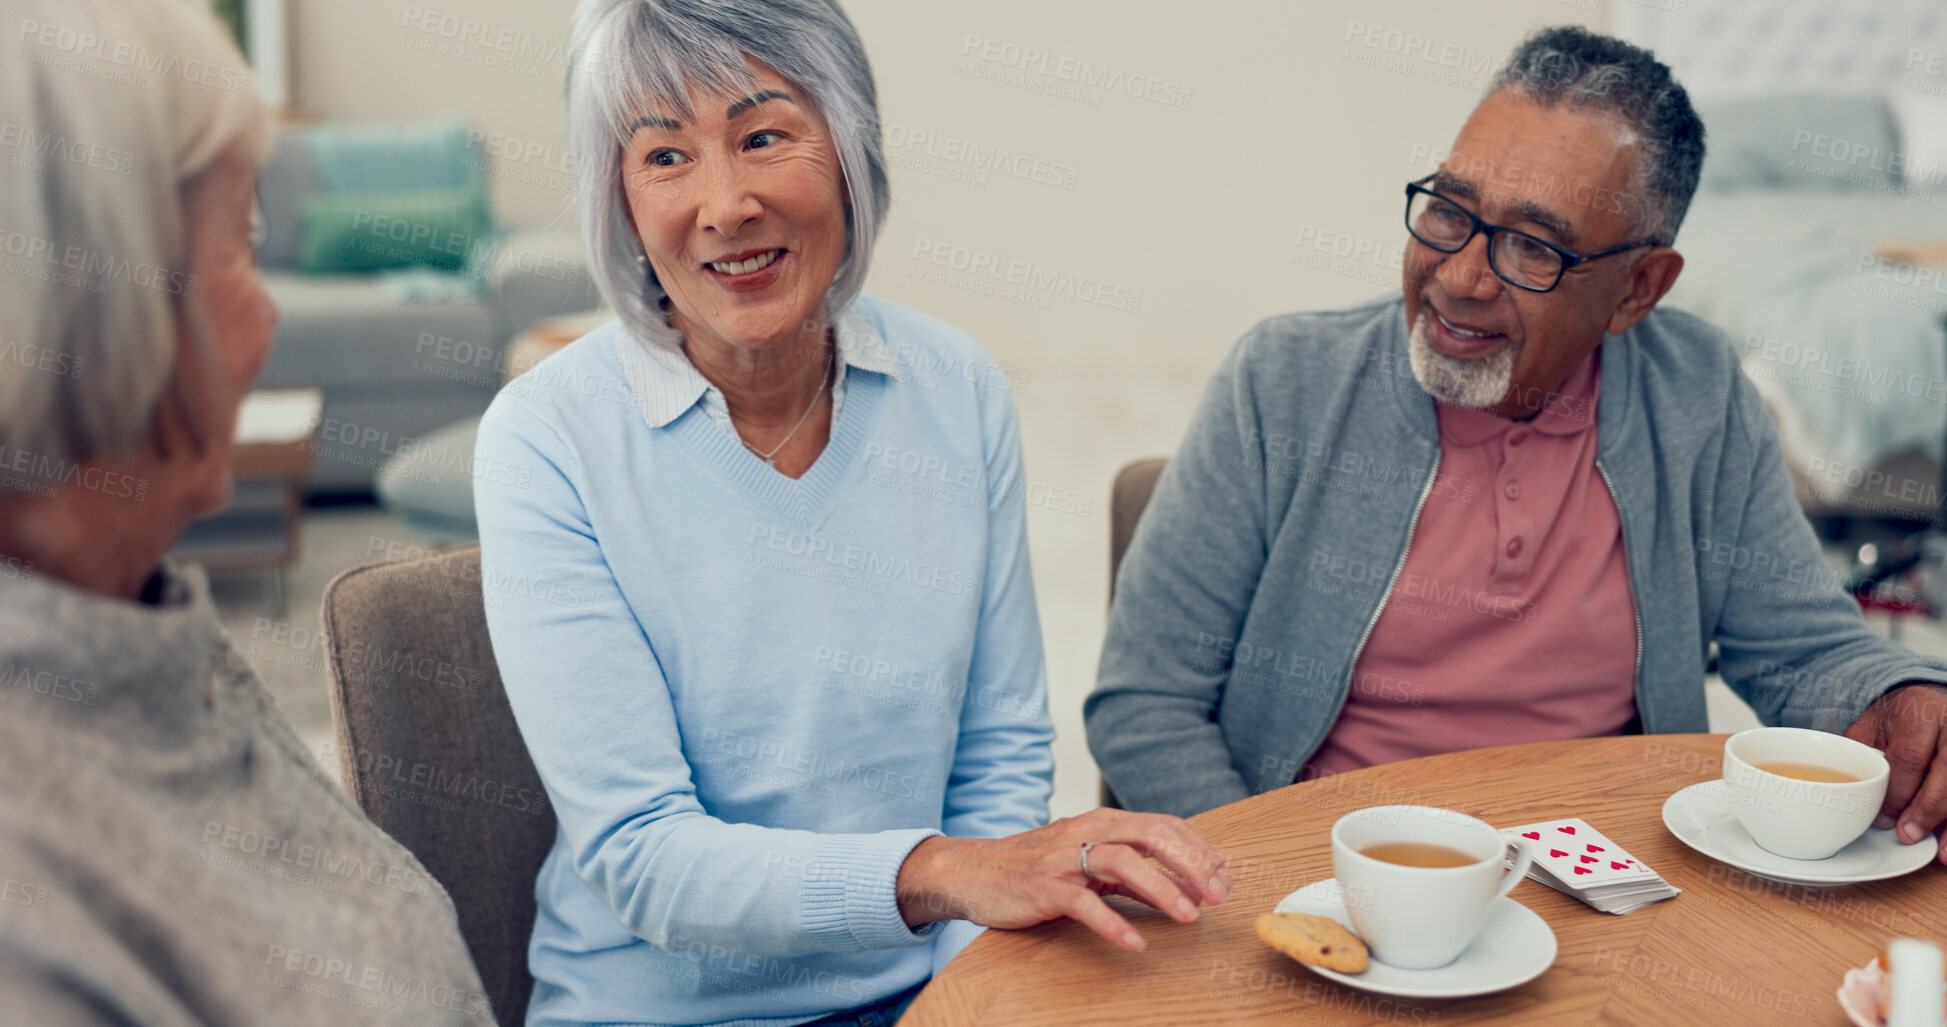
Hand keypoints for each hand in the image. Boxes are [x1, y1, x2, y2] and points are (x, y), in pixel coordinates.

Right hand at [895, 808, 1230, 952]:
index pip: (1164, 825)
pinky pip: (1083, 903)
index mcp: (1104, 822)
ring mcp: (1064, 858)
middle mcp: (1087, 831)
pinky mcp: (1044, 887)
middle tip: (1216, 895)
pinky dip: (1112, 923)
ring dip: (1161, 889)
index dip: (1199, 851)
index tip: (1222, 881)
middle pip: (1150, 835)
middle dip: (1190, 864)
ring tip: (1188, 916)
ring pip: (1122, 863)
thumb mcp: (1089, 861)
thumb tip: (1182, 887)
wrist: (974, 871)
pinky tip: (1134, 944)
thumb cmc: (1037, 867)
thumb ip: (1131, 870)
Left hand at [1844, 682, 1946, 860]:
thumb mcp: (1871, 724)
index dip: (1898, 793)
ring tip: (1940, 853)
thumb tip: (1856, 792)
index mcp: (1921, 712)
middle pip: (1946, 773)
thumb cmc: (1896, 718)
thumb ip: (1861, 752)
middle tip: (1907, 834)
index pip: (1910, 756)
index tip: (1884, 817)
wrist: (1928, 703)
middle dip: (1927, 810)